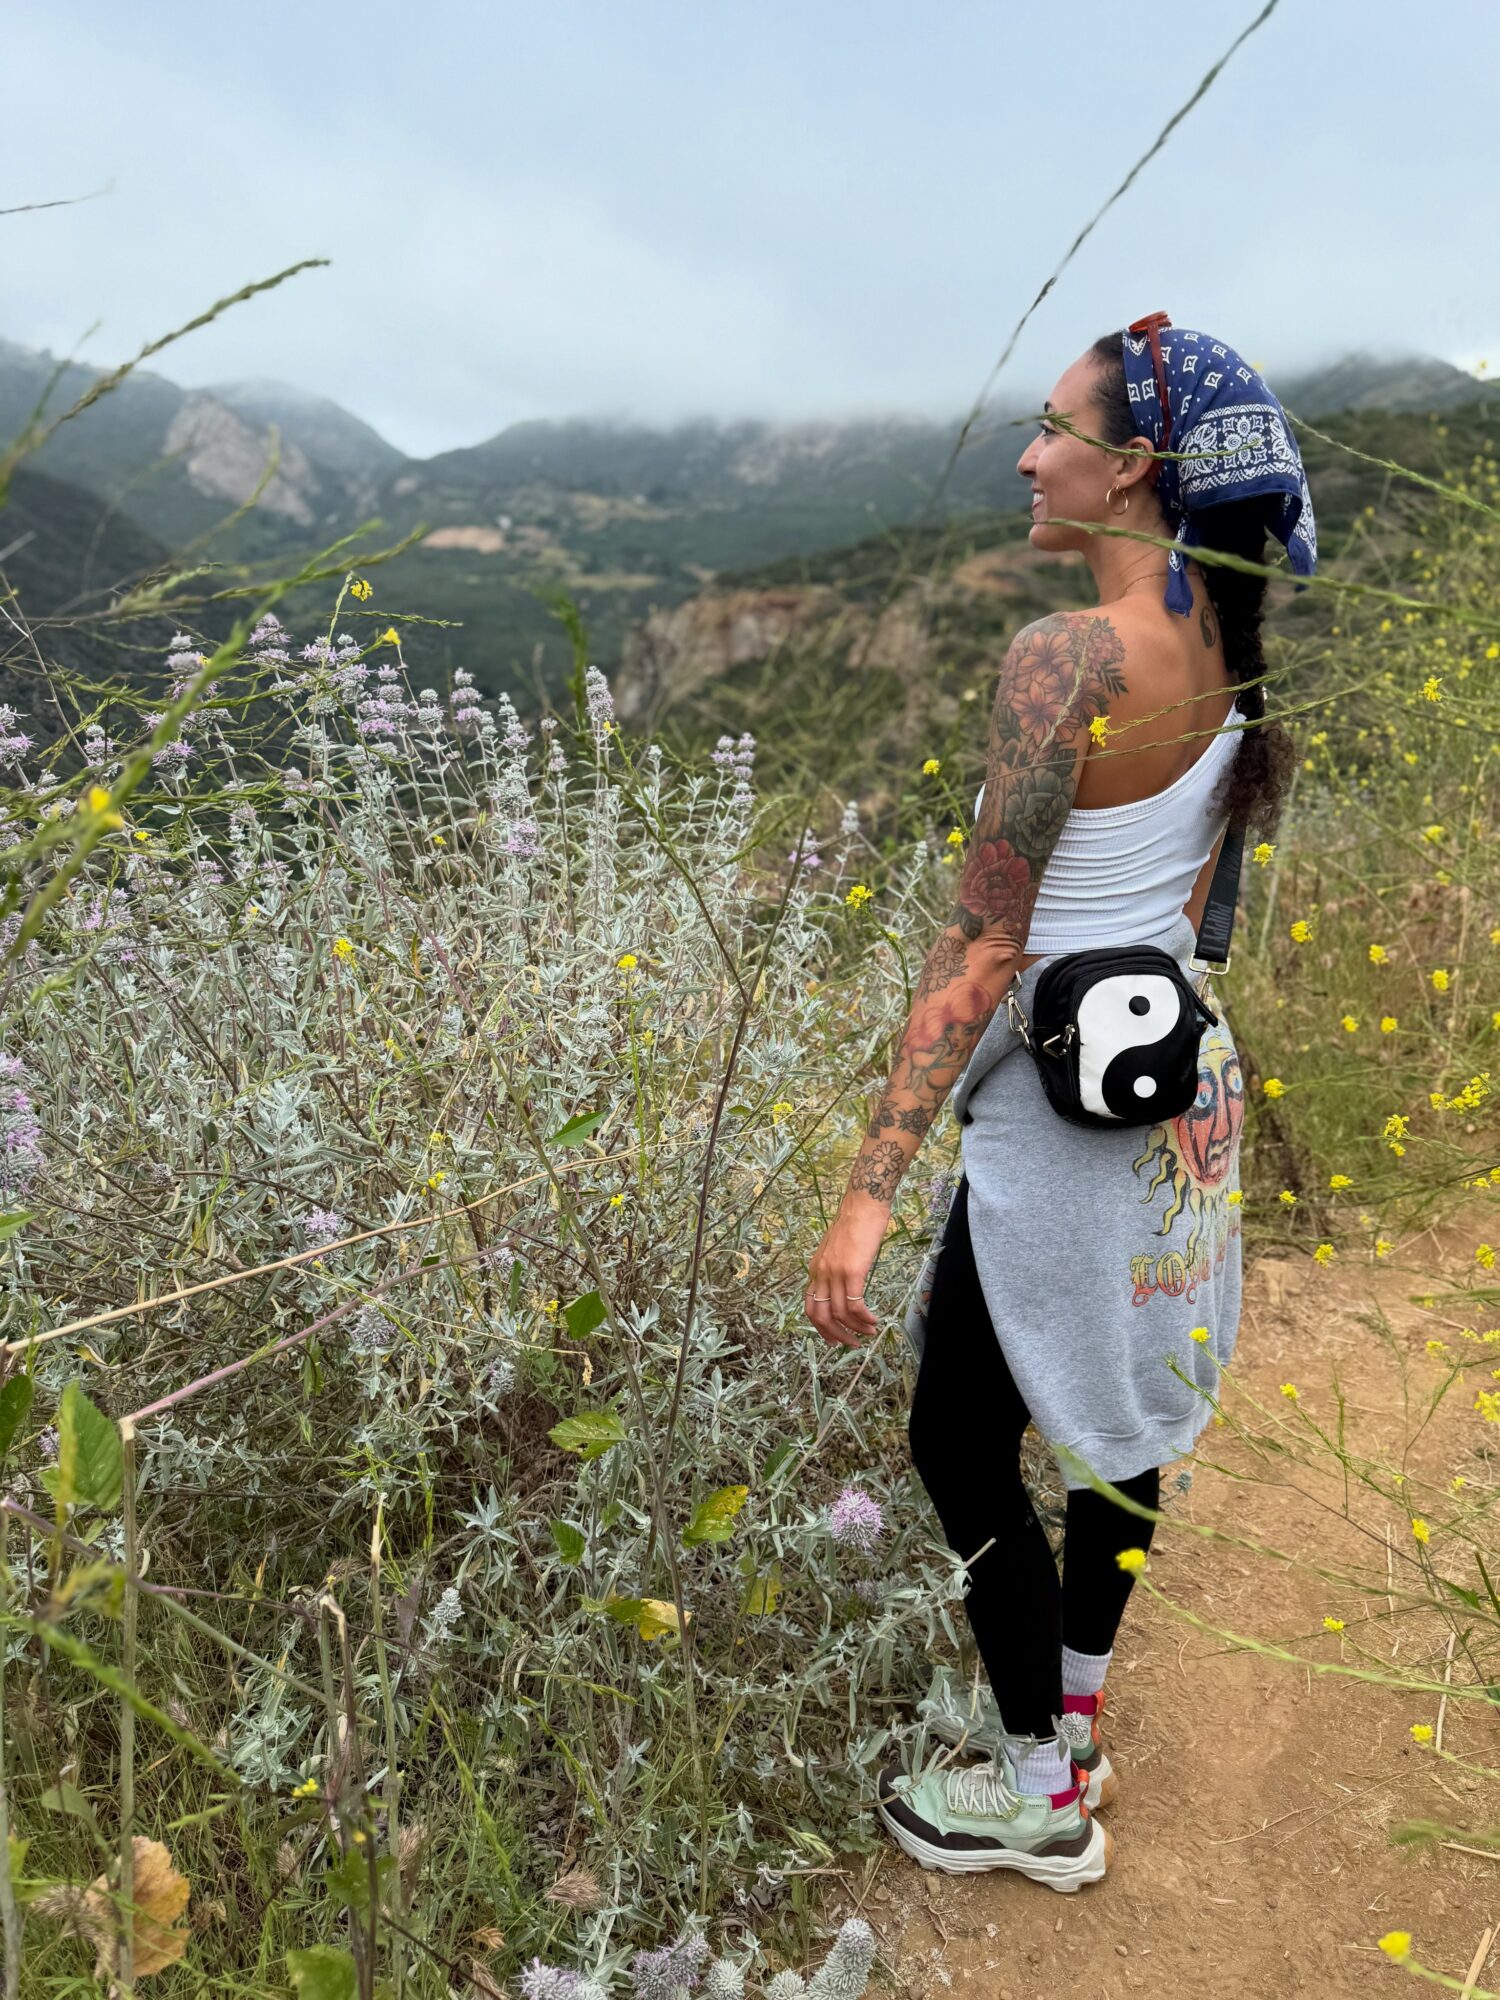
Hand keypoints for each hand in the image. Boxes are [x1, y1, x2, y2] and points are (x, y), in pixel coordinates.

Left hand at [804, 1197, 886, 1348]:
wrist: (863, 1204)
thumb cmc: (855, 1223)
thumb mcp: (837, 1250)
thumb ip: (836, 1269)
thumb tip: (846, 1289)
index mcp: (815, 1269)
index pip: (810, 1306)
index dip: (821, 1328)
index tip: (834, 1339)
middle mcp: (820, 1273)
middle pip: (820, 1316)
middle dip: (836, 1335)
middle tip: (852, 1343)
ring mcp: (835, 1272)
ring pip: (839, 1313)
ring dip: (855, 1328)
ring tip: (869, 1332)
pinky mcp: (852, 1270)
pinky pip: (854, 1304)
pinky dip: (864, 1317)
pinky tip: (873, 1319)